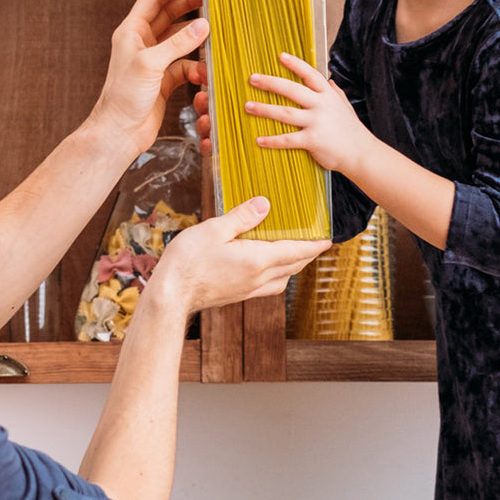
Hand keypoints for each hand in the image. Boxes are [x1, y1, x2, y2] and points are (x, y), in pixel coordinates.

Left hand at [88, 0, 208, 159]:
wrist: (119, 131)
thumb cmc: (123, 96)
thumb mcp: (151, 64)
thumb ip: (179, 43)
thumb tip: (203, 25)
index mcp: (131, 32)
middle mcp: (141, 44)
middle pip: (167, 16)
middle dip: (187, 6)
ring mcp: (153, 63)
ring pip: (178, 41)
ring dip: (194, 38)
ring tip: (213, 32)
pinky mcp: (163, 81)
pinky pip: (183, 66)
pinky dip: (194, 67)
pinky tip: (203, 71)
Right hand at [147, 196, 329, 317]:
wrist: (171, 295)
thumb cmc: (188, 261)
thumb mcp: (214, 229)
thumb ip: (242, 217)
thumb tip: (264, 204)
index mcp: (257, 260)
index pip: (295, 251)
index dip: (313, 245)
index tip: (328, 240)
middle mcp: (258, 278)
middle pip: (293, 266)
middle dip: (307, 255)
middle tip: (317, 244)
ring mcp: (248, 289)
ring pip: (282, 279)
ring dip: (294, 266)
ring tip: (296, 253)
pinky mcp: (239, 295)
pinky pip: (269, 286)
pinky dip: (278, 275)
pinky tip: (269, 268)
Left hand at [246, 52, 369, 174]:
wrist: (362, 154)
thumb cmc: (351, 130)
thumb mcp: (344, 106)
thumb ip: (334, 93)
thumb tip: (329, 81)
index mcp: (327, 95)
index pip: (310, 74)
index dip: (295, 64)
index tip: (280, 56)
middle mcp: (321, 106)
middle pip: (292, 90)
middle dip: (270, 83)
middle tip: (253, 79)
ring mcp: (317, 122)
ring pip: (285, 113)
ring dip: (264, 109)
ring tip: (248, 106)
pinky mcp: (313, 141)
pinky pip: (288, 139)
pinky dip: (272, 140)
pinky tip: (259, 140)